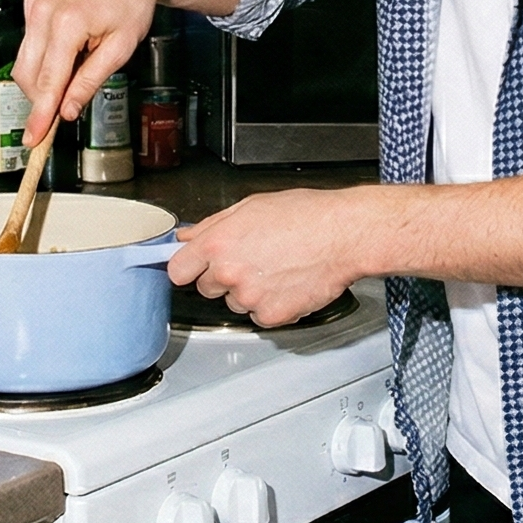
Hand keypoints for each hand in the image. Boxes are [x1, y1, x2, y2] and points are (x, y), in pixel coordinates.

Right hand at [13, 0, 242, 142]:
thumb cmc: (132, 1)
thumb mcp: (120, 47)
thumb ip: (90, 80)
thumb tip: (67, 111)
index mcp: (68, 23)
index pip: (47, 81)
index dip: (40, 114)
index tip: (33, 139)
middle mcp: (43, 11)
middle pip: (27, 74)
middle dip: (41, 99)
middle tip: (60, 113)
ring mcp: (34, 4)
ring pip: (24, 60)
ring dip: (43, 79)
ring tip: (76, 71)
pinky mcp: (32, 1)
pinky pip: (29, 42)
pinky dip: (44, 58)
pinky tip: (70, 52)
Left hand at [168, 189, 374, 326]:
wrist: (344, 235)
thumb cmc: (306, 215)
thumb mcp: (251, 206)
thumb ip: (212, 225)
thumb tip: (188, 236)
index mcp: (218, 243)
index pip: (178, 269)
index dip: (188, 267)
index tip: (195, 267)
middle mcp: (229, 272)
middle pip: (206, 288)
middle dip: (222, 278)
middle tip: (251, 260)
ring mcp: (249, 297)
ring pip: (235, 303)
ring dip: (250, 292)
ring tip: (277, 268)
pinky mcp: (272, 315)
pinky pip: (260, 317)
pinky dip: (272, 305)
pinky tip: (287, 283)